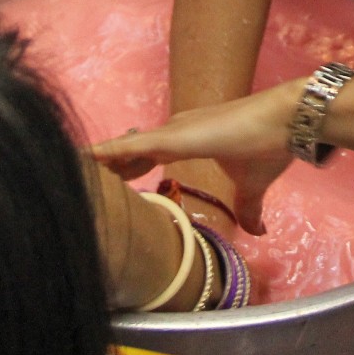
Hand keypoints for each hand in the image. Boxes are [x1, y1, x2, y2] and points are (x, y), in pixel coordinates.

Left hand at [91, 82, 299, 234]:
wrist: (285, 122)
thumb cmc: (269, 147)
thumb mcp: (253, 185)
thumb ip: (249, 208)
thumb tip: (259, 231)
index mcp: (190, 139)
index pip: (149, 153)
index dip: (128, 165)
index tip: (109, 179)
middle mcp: (175, 131)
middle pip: (131, 150)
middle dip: (108, 166)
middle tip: (81, 181)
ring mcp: (171, 132)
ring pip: (124, 148)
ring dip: (99, 160)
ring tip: (68, 168)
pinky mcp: (172, 137)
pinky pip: (129, 147)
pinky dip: (105, 154)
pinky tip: (83, 159)